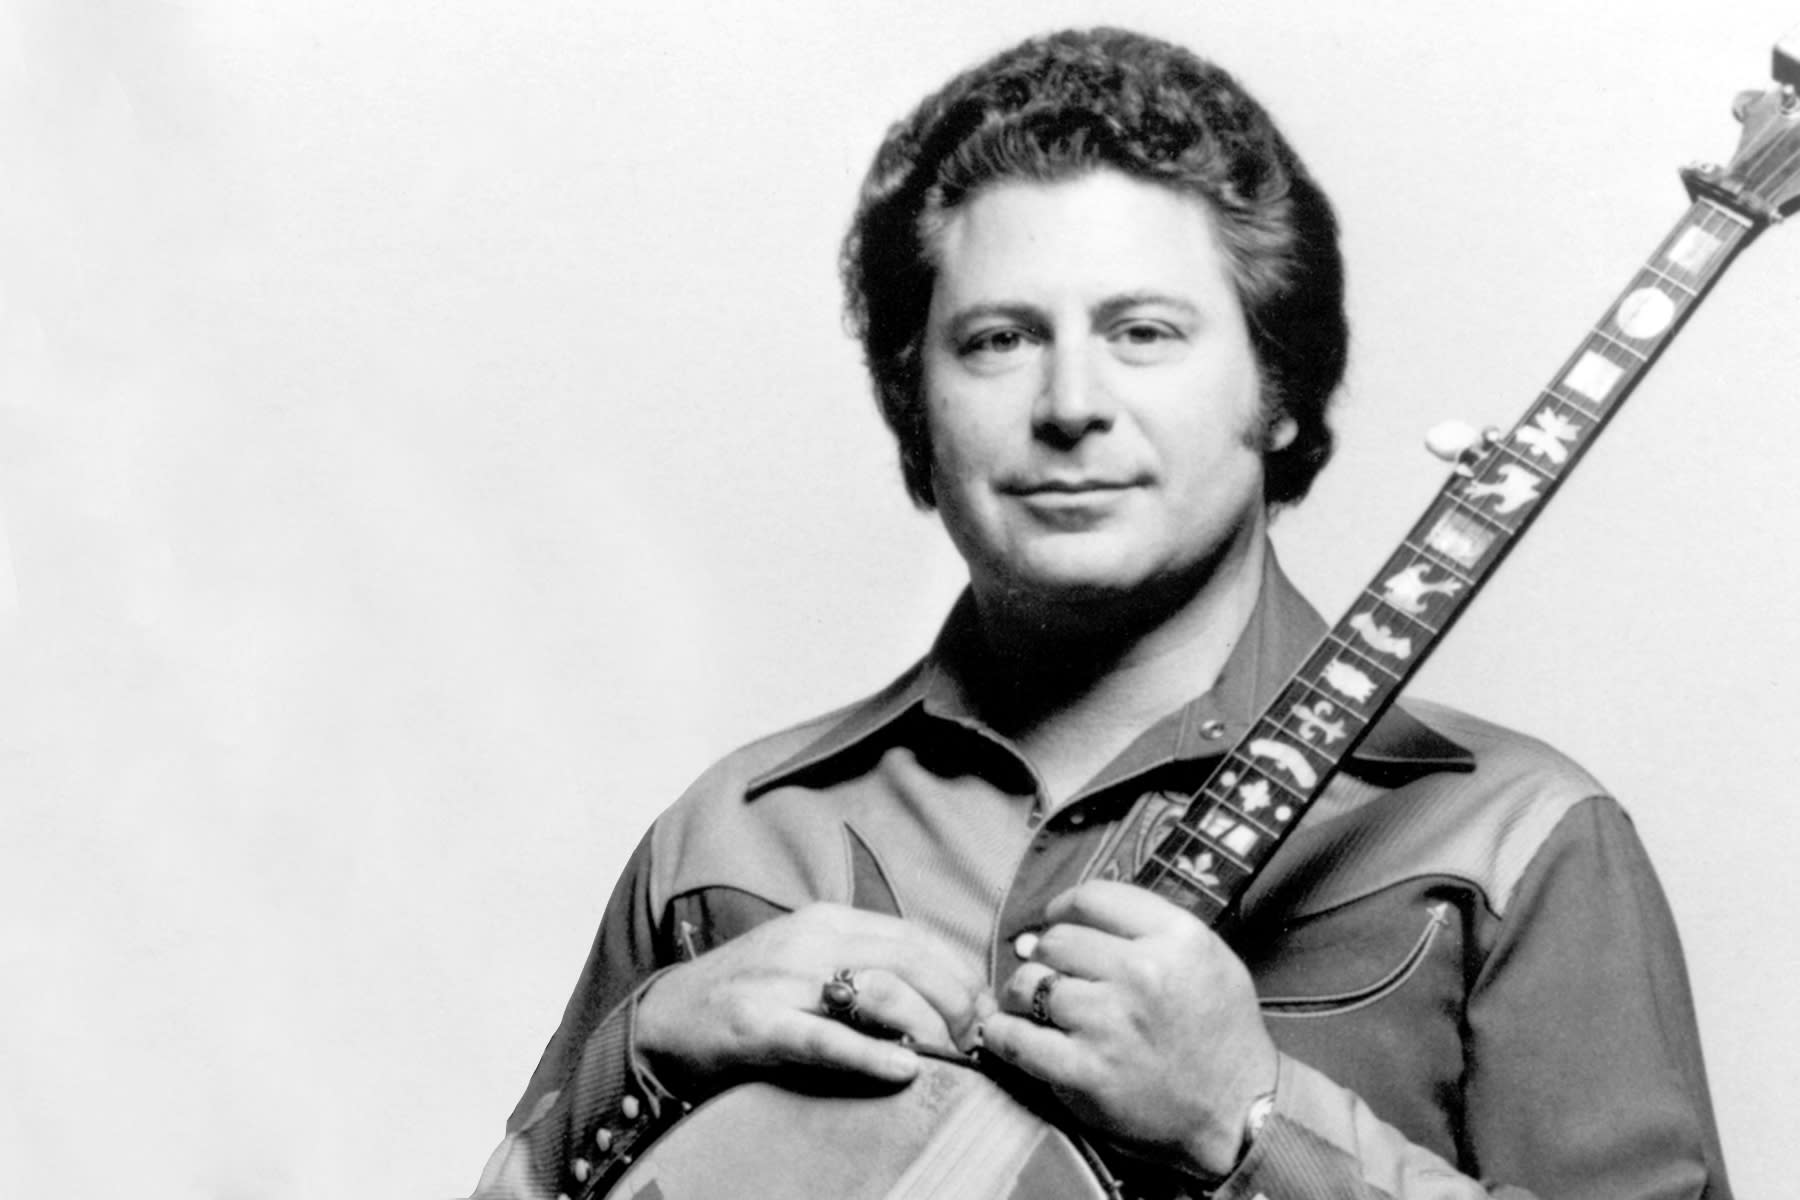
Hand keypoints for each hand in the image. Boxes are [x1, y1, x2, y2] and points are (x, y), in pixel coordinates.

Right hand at [634, 903, 991, 1094]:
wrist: (665, 1016)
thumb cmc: (746, 994)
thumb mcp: (807, 962)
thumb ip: (861, 967)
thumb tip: (936, 995)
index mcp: (826, 921)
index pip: (913, 936)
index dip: (959, 972)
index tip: (986, 1008)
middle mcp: (810, 941)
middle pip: (907, 959)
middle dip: (956, 1000)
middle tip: (979, 1039)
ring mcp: (783, 981)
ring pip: (877, 992)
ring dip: (928, 1027)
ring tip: (955, 1056)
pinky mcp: (759, 1024)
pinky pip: (826, 1037)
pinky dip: (870, 1054)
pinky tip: (903, 1069)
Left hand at [979, 881, 1276, 1179]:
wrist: (1239, 1112)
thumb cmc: (1220, 1030)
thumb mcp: (1205, 954)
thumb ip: (1141, 925)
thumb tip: (1050, 926)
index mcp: (1175, 938)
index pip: (1092, 897)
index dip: (1062, 908)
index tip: (1056, 925)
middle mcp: (1141, 973)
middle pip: (1056, 940)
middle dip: (1045, 955)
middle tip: (1053, 976)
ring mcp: (1110, 1024)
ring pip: (1031, 984)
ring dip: (1023, 993)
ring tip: (1033, 1004)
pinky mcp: (1087, 1072)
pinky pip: (1018, 1040)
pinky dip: (1001, 1032)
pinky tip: (1003, 1029)